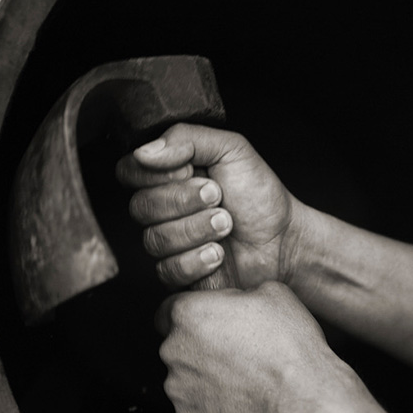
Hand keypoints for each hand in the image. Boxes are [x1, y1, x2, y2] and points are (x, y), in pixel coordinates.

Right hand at [116, 123, 299, 288]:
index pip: (129, 172)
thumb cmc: (258, 195)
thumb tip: (144, 151)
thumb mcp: (230, 150)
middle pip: (141, 208)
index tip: (189, 171)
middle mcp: (162, 210)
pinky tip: (218, 253)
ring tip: (226, 224)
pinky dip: (197, 259)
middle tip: (218, 197)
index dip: (155, 174)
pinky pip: (168, 270)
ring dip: (196, 230)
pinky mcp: (178, 274)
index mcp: (167, 176)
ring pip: (155, 240)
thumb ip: (186, 139)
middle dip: (184, 201)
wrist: (282, 239)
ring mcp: (168, 243)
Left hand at [156, 281, 338, 412]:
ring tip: (244, 383)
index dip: (191, 316)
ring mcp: (178, 390)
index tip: (207, 324)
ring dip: (206, 381)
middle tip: (237, 354)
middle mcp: (173, 351)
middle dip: (200, 349)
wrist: (300, 404)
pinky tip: (242, 406)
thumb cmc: (288, 348)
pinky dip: (214, 411)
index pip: (168, 310)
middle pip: (178, 347)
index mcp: (187, 314)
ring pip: (186, 381)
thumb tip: (238, 300)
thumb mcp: (273, 293)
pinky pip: (196, 412)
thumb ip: (240, 293)